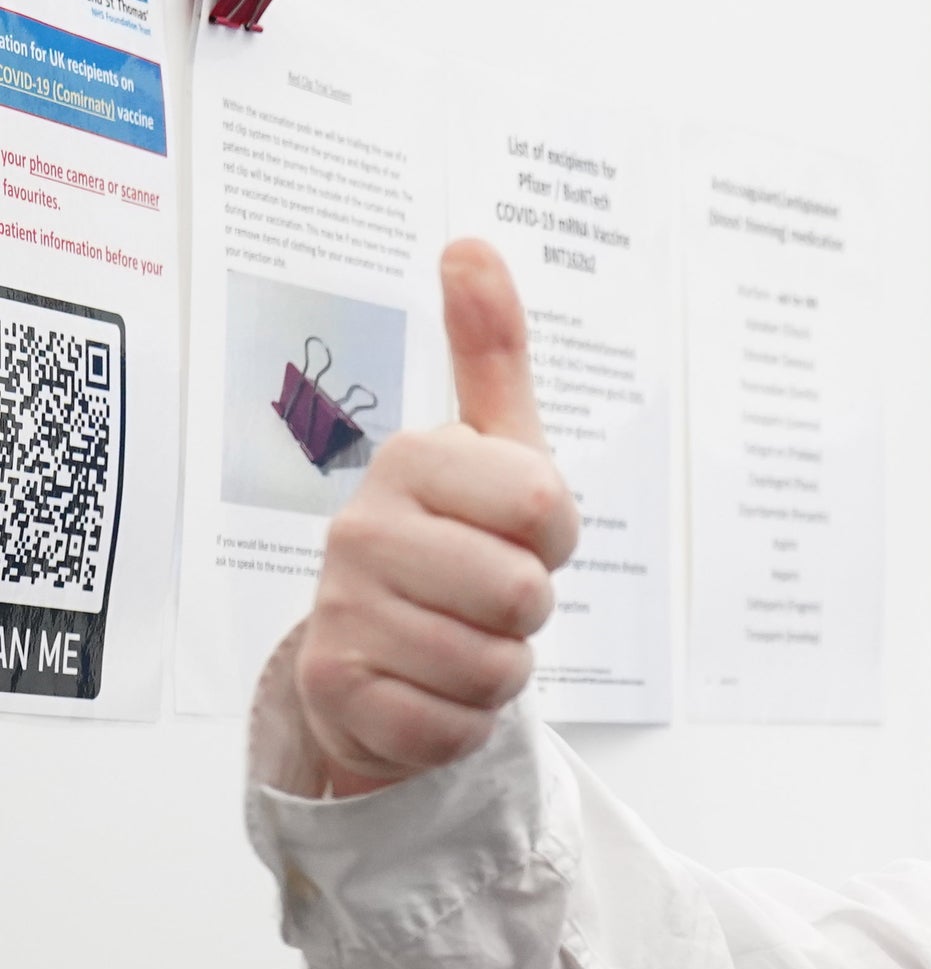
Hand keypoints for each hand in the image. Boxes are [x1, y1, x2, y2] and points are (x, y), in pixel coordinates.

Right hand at [290, 241, 576, 797]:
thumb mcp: (489, 451)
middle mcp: (362, 529)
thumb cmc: (451, 544)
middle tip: (484, 596)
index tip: (518, 532)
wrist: (370, 657)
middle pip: (525, 595)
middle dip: (527, 611)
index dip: (553, 536)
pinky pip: (456, 724)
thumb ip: (491, 356)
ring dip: (499, 669)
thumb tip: (472, 244)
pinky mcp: (338, 690)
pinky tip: (429, 689)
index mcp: (411, 463)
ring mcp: (343, 609)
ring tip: (456, 640)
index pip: (545, 505)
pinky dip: (463, 721)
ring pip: (498, 666)